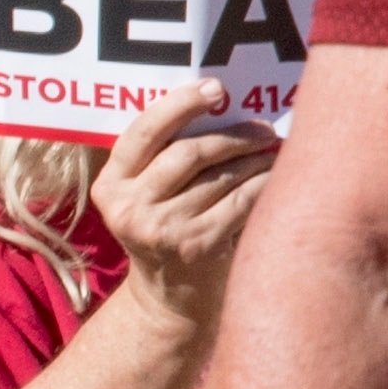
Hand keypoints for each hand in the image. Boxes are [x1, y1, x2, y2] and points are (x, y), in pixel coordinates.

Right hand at [87, 79, 275, 327]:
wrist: (170, 300)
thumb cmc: (166, 231)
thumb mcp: (146, 197)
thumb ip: (161, 159)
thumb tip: (219, 104)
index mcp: (110, 186)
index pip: (142, 132)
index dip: (180, 104)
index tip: (215, 88)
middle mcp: (129, 208)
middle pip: (188, 152)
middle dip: (232, 134)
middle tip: (262, 127)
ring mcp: (162, 229)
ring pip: (220, 176)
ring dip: (255, 158)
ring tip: (273, 150)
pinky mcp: (197, 246)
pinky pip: (242, 200)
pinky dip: (264, 183)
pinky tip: (276, 176)